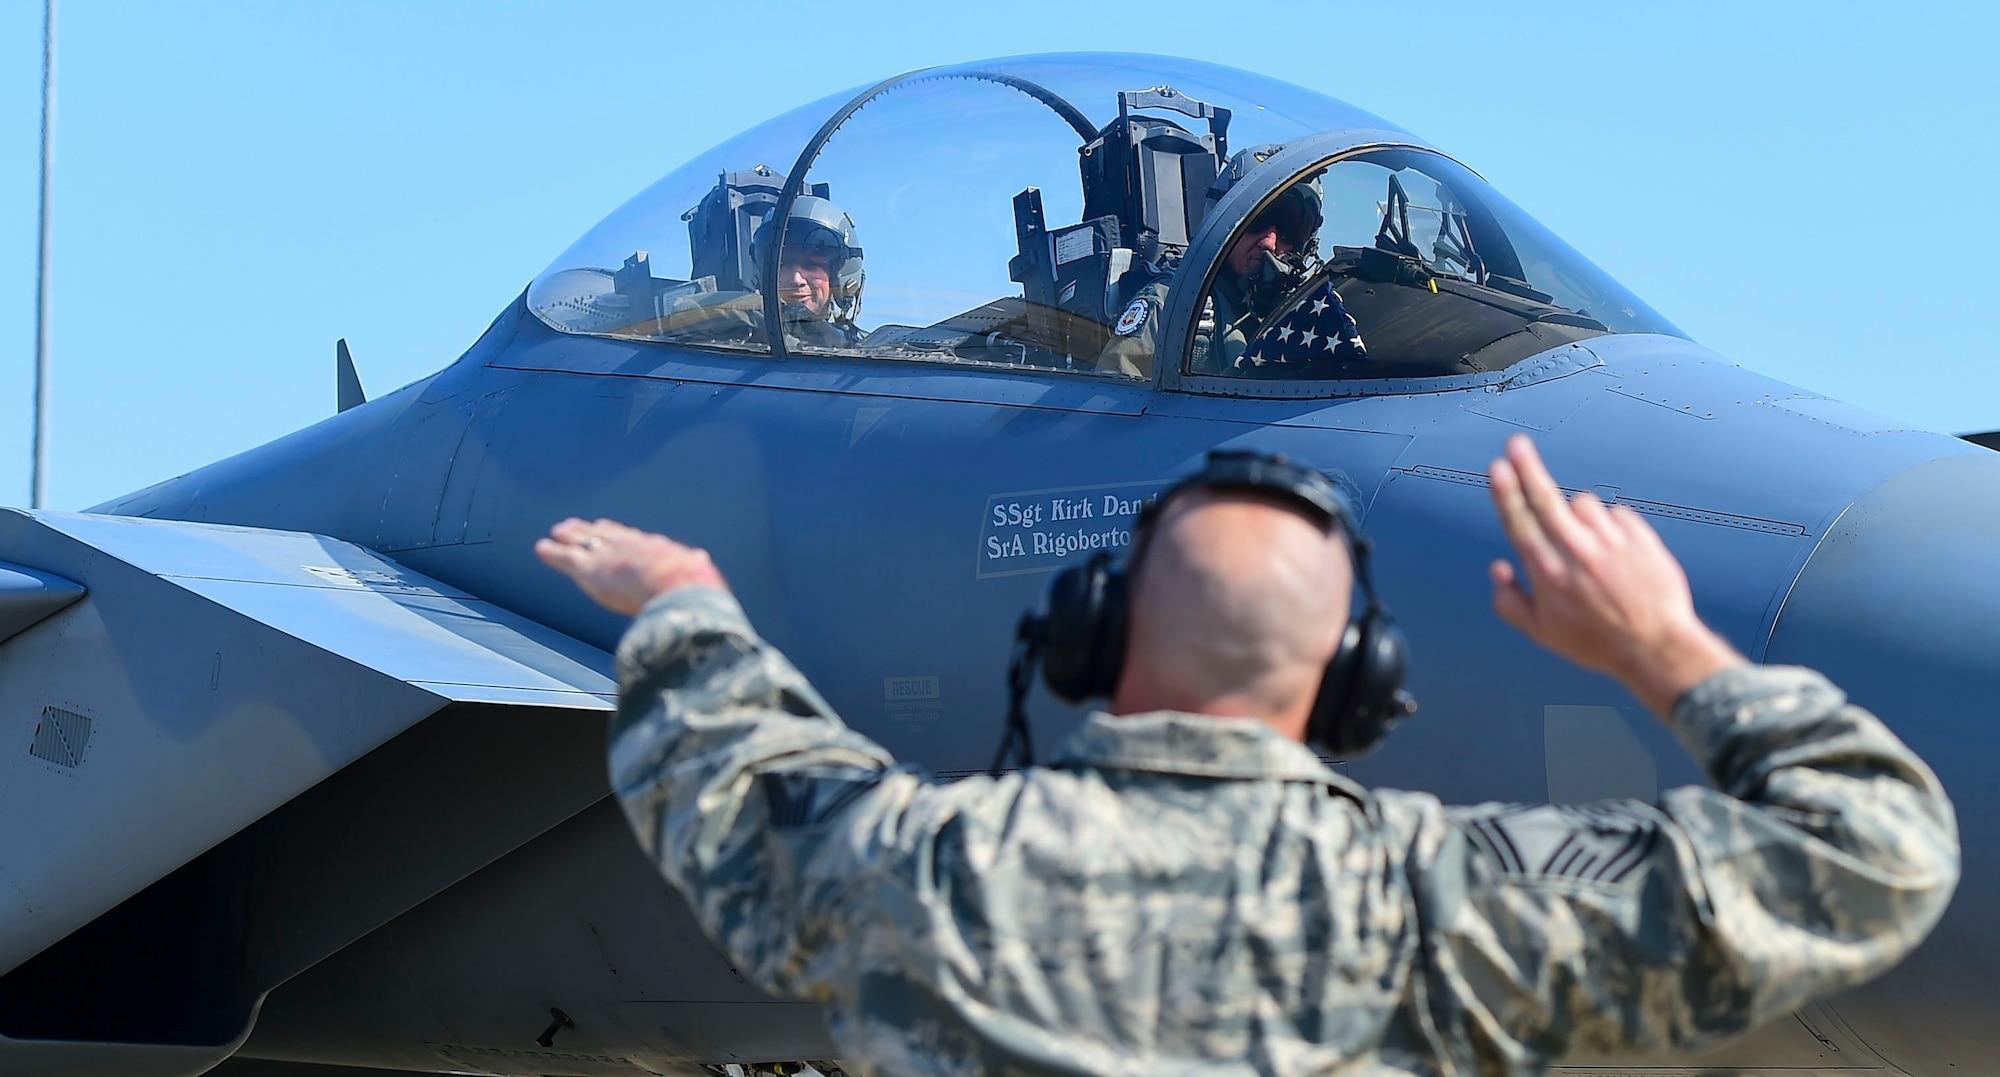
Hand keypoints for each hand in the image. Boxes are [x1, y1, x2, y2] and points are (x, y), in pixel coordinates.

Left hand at [535, 518, 726, 615]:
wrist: (678, 585)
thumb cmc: (693, 584)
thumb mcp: (697, 572)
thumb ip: (695, 567)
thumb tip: (702, 562)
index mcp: (654, 547)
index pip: (633, 538)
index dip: (620, 533)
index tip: (611, 527)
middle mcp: (628, 545)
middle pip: (606, 534)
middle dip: (593, 529)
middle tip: (582, 524)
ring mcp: (607, 554)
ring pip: (583, 540)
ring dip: (569, 536)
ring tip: (557, 531)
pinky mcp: (588, 568)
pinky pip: (565, 557)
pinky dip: (552, 553)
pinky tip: (541, 548)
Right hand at [1487, 434, 1742, 715]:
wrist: (1657, 646)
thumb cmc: (1596, 642)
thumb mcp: (1544, 633)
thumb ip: (1510, 602)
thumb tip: (1497, 569)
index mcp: (1548, 572)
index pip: (1520, 522)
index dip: (1506, 492)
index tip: (1498, 466)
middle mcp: (1576, 551)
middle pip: (1546, 497)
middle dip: (1527, 467)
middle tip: (1517, 444)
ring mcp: (1610, 541)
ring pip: (1584, 504)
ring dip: (1580, 515)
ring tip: (1591, 549)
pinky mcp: (1639, 537)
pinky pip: (1617, 514)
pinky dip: (1612, 526)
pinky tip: (1618, 554)